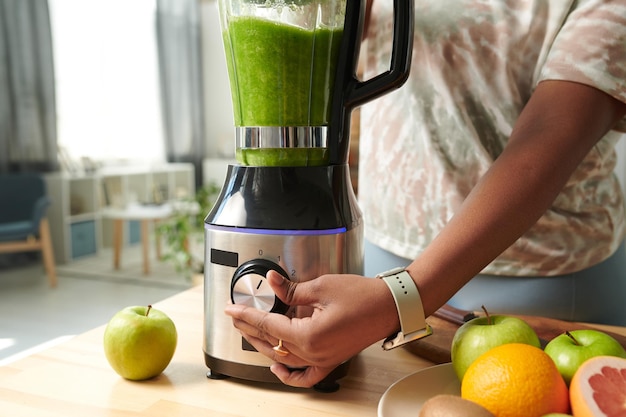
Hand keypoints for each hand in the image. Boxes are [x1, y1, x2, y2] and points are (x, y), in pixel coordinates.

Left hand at [224, 270, 398, 387]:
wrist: (389, 306)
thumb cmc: (362, 296)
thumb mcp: (322, 287)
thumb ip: (291, 288)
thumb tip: (272, 282)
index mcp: (309, 335)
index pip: (268, 325)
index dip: (247, 315)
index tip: (232, 309)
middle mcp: (314, 353)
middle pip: (272, 343)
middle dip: (250, 329)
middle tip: (236, 317)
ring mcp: (322, 359)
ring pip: (283, 358)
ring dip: (263, 345)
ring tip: (249, 332)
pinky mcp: (331, 360)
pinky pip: (306, 375)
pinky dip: (289, 375)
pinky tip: (276, 368)